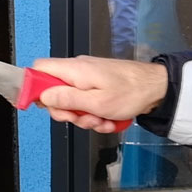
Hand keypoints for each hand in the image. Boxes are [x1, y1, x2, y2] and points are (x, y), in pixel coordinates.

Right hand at [32, 56, 167, 131]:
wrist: (158, 88)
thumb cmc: (131, 92)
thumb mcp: (96, 103)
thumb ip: (67, 99)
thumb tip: (43, 96)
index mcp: (73, 70)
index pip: (39, 69)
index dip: (34, 88)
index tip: (42, 106)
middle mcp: (77, 71)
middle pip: (54, 92)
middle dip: (67, 112)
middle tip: (83, 119)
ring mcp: (88, 78)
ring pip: (72, 102)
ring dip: (85, 116)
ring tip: (103, 121)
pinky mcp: (98, 85)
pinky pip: (87, 102)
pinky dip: (95, 114)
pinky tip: (108, 119)